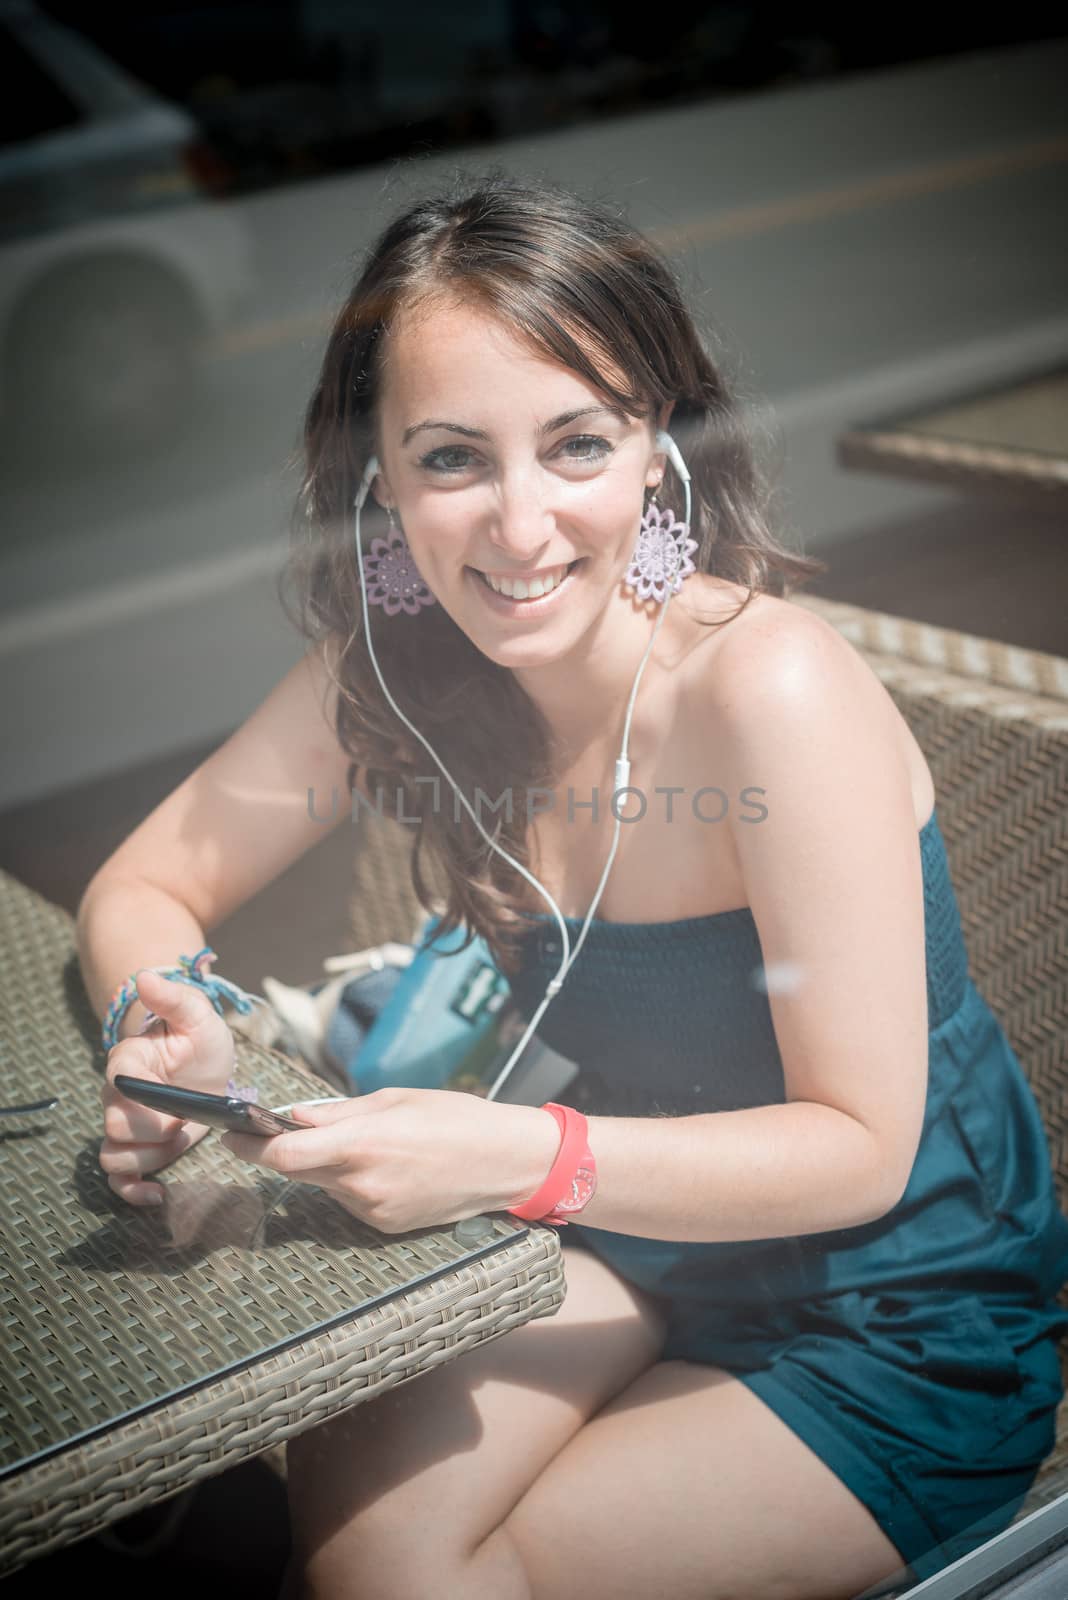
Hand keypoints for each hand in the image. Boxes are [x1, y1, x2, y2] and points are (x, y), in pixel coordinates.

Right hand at [100, 968, 235, 1206]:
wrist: (207, 1067)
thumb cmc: (200, 1039)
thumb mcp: (199, 1016)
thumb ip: (175, 999)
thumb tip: (146, 976)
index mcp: (127, 1062)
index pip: (119, 1088)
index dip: (150, 1102)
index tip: (178, 1101)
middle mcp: (116, 1096)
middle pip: (114, 1128)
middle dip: (154, 1133)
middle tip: (184, 1121)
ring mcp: (125, 1126)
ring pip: (115, 1156)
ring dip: (150, 1159)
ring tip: (180, 1140)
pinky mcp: (138, 1150)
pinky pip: (119, 1178)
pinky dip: (133, 1191)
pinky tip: (157, 1194)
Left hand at [218, 1086, 561, 1233]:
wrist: (505, 1162)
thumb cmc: (455, 1118)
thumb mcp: (395, 1099)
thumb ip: (338, 1113)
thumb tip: (294, 1116)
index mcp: (362, 1142)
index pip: (284, 1154)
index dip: (250, 1146)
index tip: (232, 1134)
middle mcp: (361, 1184)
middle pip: (297, 1171)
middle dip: (286, 1150)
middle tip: (285, 1128)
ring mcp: (372, 1211)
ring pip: (325, 1185)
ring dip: (327, 1165)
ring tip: (370, 1143)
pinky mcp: (384, 1226)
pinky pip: (350, 1200)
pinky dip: (353, 1182)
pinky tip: (389, 1167)